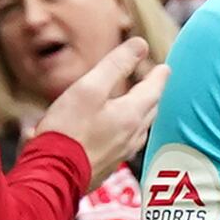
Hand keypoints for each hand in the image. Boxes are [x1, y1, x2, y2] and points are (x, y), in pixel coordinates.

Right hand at [34, 34, 163, 170]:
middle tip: (155, 83)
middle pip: (150, 110)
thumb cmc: (68, 130)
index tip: (165, 67)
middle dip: (153, 94)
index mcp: (130, 115)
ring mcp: (120, 154)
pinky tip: (118, 134)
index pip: (154, 90)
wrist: (54, 175)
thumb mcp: (89, 88)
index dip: (159, 76)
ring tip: (140, 106)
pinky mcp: (107, 167)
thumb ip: (116, 64)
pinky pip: (126, 144)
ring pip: (140, 129)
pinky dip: (128, 131)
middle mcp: (131, 136)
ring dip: (143, 114)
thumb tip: (140, 44)